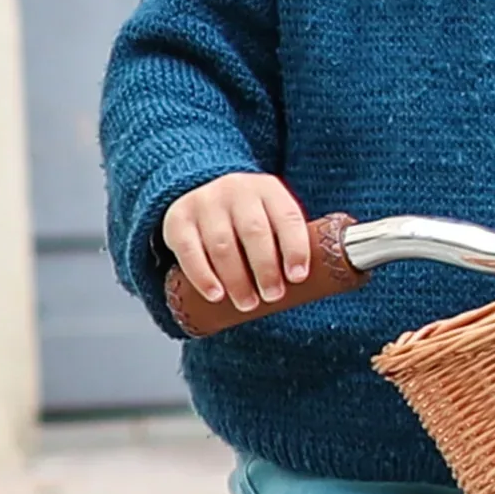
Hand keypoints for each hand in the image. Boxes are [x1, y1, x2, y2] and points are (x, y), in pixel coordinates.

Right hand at [162, 174, 310, 312]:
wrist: (201, 192)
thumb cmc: (248, 218)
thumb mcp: (270, 216)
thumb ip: (288, 242)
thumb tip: (316, 286)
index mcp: (268, 190)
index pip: (287, 216)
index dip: (295, 248)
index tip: (298, 277)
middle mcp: (236, 190)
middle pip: (254, 231)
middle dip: (266, 268)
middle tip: (272, 296)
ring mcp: (205, 203)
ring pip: (222, 244)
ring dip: (236, 279)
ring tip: (247, 303)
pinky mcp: (178, 219)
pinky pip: (189, 251)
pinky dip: (203, 276)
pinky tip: (216, 294)